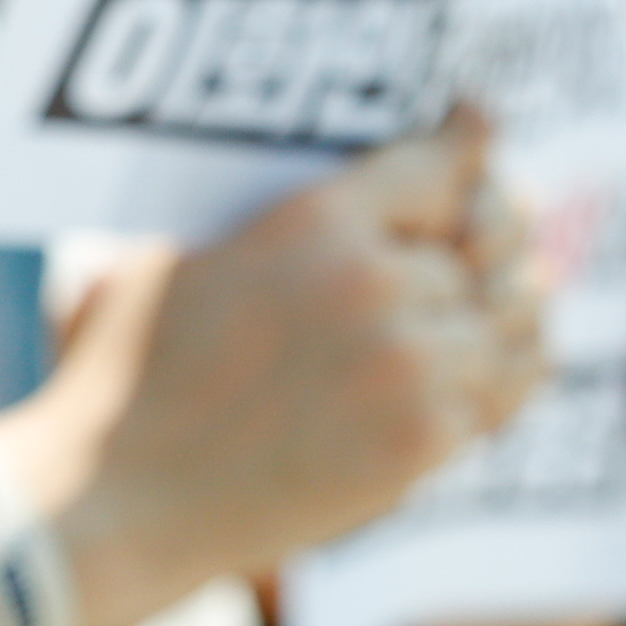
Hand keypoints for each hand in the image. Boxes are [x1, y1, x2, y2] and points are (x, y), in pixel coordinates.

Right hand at [12, 118, 546, 623]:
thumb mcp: (170, 258)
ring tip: (499, 314)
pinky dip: (501, 382)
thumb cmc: (122, 378)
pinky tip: (486, 379)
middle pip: (480, 246)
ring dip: (497, 320)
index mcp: (313, 219)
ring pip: (504, 319)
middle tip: (489, 242)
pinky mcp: (424, 439)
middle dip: (475, 252)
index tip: (481, 127)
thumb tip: (286, 202)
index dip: (470, 145)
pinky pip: (502, 392)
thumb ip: (252, 224)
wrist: (121, 498)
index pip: (436, 166)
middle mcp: (374, 279)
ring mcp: (407, 362)